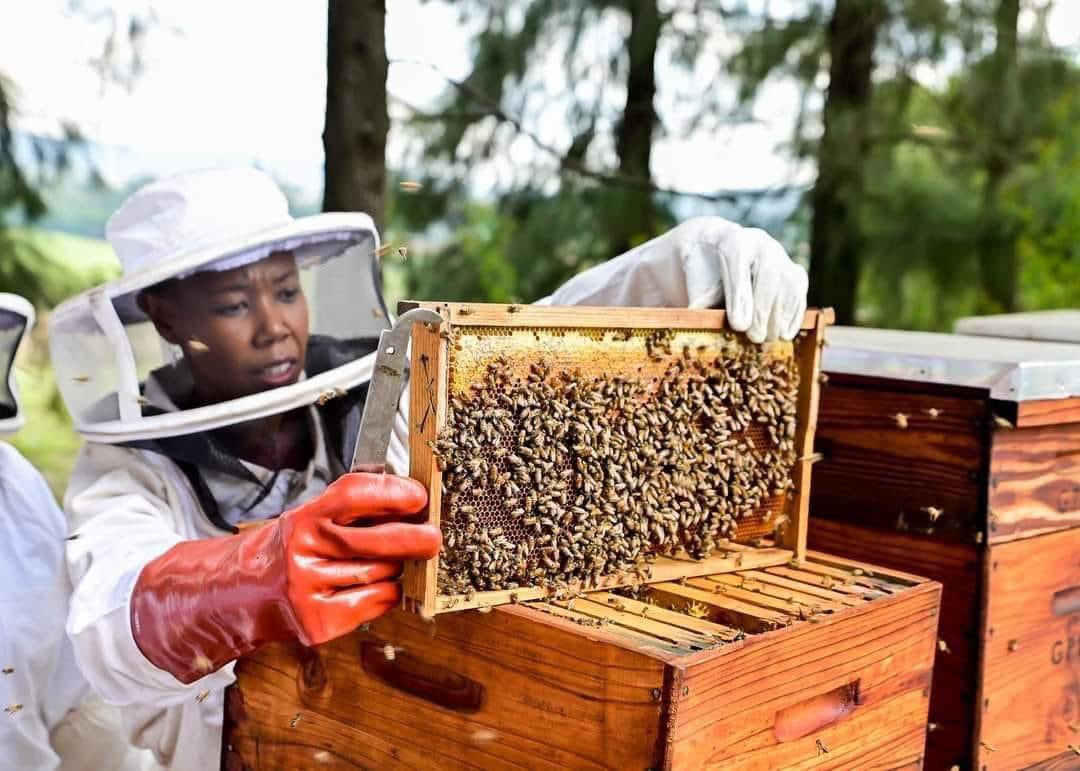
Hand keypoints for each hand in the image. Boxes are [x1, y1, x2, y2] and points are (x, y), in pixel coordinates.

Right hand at [130, 473, 440, 682]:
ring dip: (397, 568)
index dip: (392, 492)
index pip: (354, 494)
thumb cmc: (286, 551)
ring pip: (382, 574)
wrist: (239, 594)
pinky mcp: (317, 623)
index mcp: (304, 517)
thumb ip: (353, 510)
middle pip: (377, 540)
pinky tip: (378, 586)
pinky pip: (375, 603)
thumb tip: (411, 502)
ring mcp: (308, 589)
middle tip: (434, 538)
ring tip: (391, 562)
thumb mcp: (310, 517)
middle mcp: (302, 551)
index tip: (418, 496)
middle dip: (416, 539)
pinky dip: (387, 594)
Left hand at [674, 217, 808, 341]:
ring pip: (788, 282)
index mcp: (730, 241)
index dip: (741, 297)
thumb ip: (700, 303)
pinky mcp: (793, 271)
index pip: (738, 266)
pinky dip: (794, 314)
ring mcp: (780, 255)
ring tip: (768, 339)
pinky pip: (799, 291)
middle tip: (755, 337)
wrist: (713, 252)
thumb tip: (700, 325)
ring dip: (780, 314)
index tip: (739, 326)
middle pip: (769, 274)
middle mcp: (759, 243)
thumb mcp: (695, 284)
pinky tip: (785, 334)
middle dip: (763, 308)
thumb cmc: (703, 274)